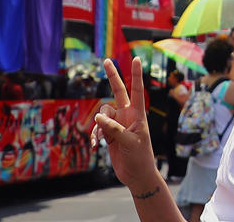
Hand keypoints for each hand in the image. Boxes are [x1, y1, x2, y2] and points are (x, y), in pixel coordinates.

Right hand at [96, 58, 160, 190]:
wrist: (136, 175)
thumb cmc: (139, 159)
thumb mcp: (129, 144)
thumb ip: (114, 130)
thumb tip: (98, 117)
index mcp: (137, 115)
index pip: (137, 90)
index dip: (136, 74)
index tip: (136, 58)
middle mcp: (127, 116)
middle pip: (118, 92)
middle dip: (112, 76)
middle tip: (106, 60)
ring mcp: (118, 124)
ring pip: (103, 113)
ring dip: (98, 125)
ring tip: (99, 138)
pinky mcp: (110, 134)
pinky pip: (98, 128)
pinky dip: (94, 134)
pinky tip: (94, 145)